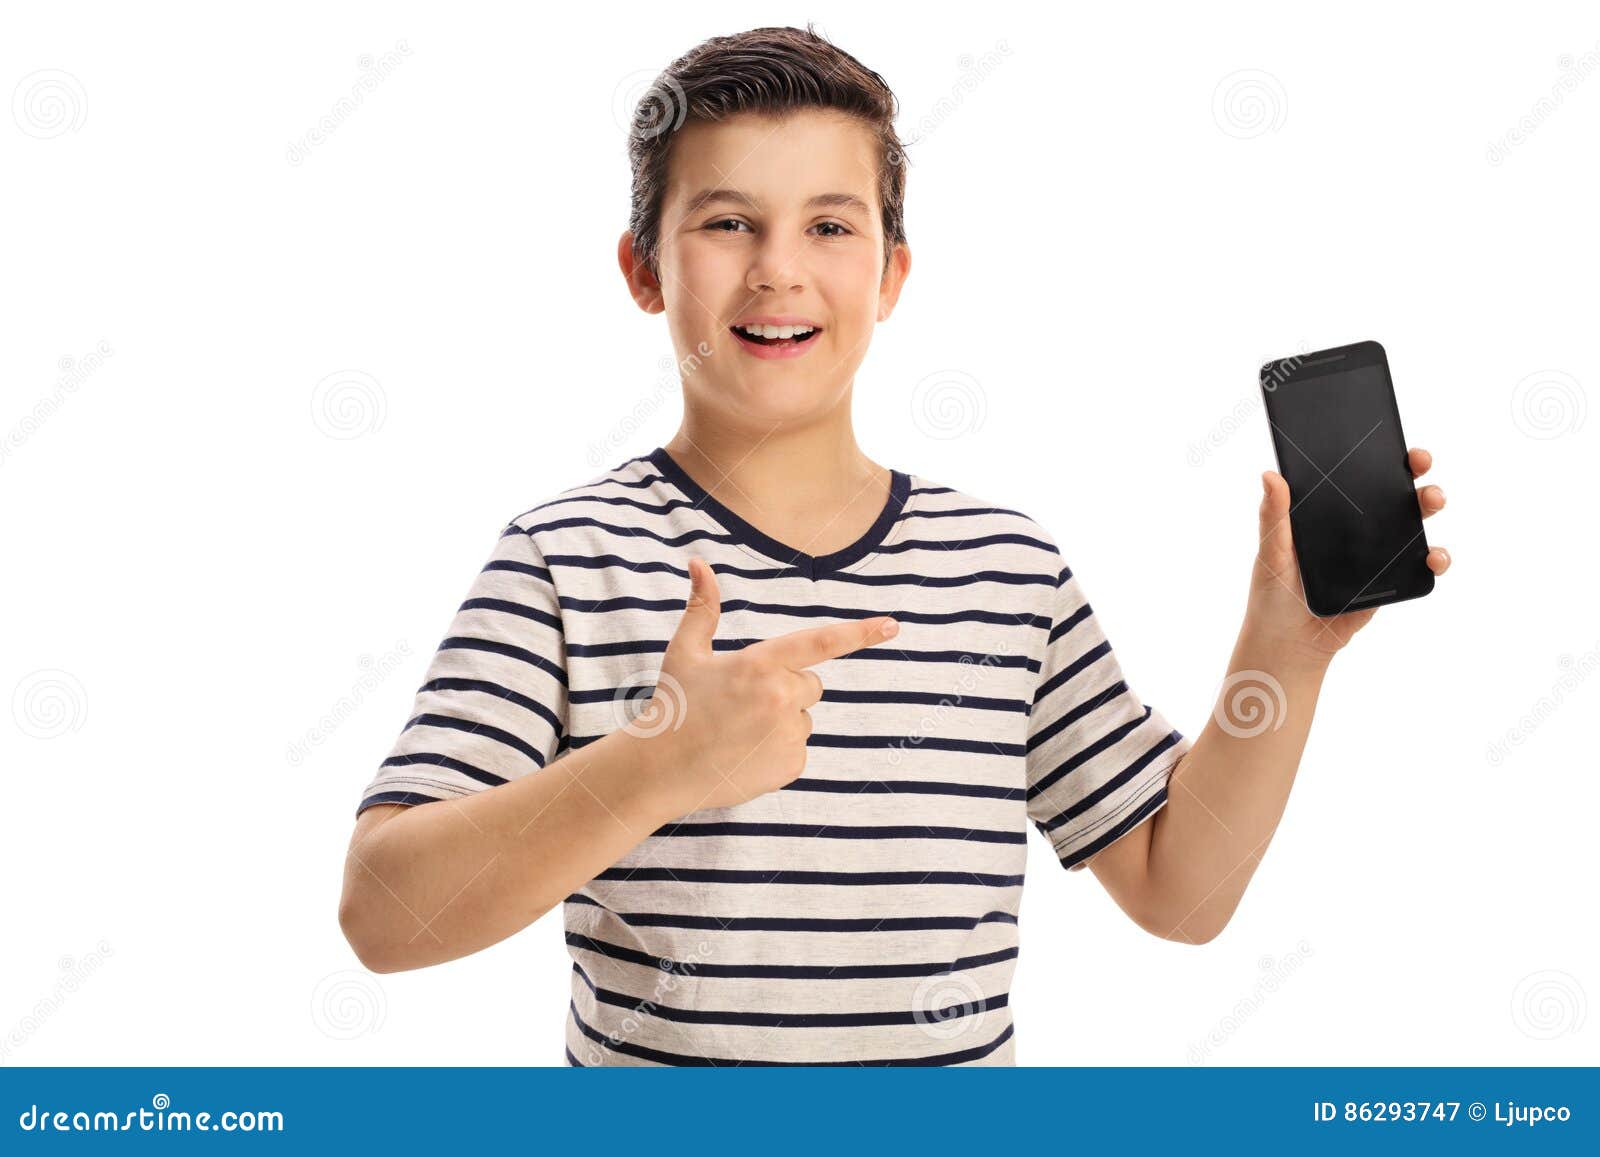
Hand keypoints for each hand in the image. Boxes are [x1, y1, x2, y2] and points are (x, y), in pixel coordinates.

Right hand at [633, 557, 899, 814]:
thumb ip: (703, 606)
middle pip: (811, 684)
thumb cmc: (673, 706)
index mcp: (760, 664)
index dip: (860, 633)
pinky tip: (744, 754)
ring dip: (780, 721)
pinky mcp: (790, 766)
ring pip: (803, 718)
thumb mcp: (686, 652)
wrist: (659, 771)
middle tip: (743, 703)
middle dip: (786, 688)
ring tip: (738, 731)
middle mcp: (781, 698)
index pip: (821, 642)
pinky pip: (798, 749)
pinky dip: (777, 751)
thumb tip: (699, 562)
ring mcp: (788, 735)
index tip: (892, 625)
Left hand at [1246, 446, 1451, 664]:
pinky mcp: (1390, 580)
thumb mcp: (1272, 553)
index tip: (1391, 441)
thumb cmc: (1273, 595)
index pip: (1355, 475)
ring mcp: (1377, 553)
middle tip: (1419, 464)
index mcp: (1327, 512)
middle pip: (1391, 493)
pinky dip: (1435, 557)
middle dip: (1413, 473)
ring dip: (1428, 504)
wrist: (1291, 645)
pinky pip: (1420, 564)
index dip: (1377, 456)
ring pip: (1412, 522)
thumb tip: (1270, 474)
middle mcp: (1355, 527)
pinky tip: (1433, 556)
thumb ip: (1274, 517)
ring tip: (1431, 500)